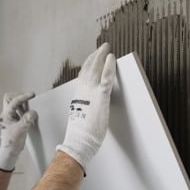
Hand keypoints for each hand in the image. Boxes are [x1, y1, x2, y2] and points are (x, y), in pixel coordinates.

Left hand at [0, 92, 37, 171]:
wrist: (10, 151)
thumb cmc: (11, 143)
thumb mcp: (20, 131)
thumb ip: (26, 120)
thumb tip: (32, 112)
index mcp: (6, 115)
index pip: (14, 101)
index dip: (23, 97)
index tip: (32, 95)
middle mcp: (7, 114)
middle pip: (9, 98)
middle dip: (19, 96)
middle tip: (29, 98)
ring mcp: (10, 117)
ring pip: (14, 103)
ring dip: (22, 102)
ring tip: (30, 103)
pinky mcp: (15, 120)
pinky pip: (19, 110)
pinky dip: (24, 108)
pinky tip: (29, 112)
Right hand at [56, 43, 116, 172]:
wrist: (79, 141)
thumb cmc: (80, 135)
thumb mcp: (80, 118)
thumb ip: (84, 109)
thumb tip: (87, 111)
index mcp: (77, 96)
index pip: (82, 75)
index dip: (88, 65)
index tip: (92, 58)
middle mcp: (82, 91)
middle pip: (88, 68)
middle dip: (95, 56)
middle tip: (102, 48)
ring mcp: (91, 93)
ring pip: (96, 69)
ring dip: (101, 56)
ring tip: (106, 49)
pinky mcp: (100, 97)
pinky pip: (106, 78)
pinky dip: (109, 66)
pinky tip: (111, 58)